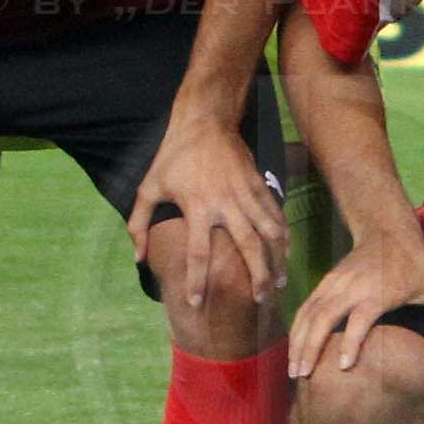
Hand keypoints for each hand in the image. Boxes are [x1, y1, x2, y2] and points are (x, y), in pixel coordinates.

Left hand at [128, 108, 288, 304]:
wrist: (206, 121)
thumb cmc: (174, 157)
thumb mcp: (149, 187)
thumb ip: (139, 224)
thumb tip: (137, 258)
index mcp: (197, 207)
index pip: (198, 252)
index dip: (197, 280)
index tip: (197, 302)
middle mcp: (226, 204)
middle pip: (247, 247)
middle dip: (255, 275)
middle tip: (259, 300)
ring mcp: (247, 194)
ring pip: (268, 232)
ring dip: (276, 258)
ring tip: (279, 282)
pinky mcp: (260, 184)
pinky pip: (275, 213)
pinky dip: (283, 234)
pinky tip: (286, 250)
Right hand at [288, 226, 423, 382]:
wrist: (389, 230)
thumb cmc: (418, 267)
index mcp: (381, 290)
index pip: (361, 317)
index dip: (351, 341)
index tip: (343, 366)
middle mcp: (353, 286)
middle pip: (325, 316)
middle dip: (311, 347)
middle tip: (303, 376)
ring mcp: (336, 283)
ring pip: (310, 312)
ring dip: (299, 340)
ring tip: (293, 370)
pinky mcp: (325, 281)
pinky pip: (306, 306)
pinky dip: (297, 328)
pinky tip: (294, 348)